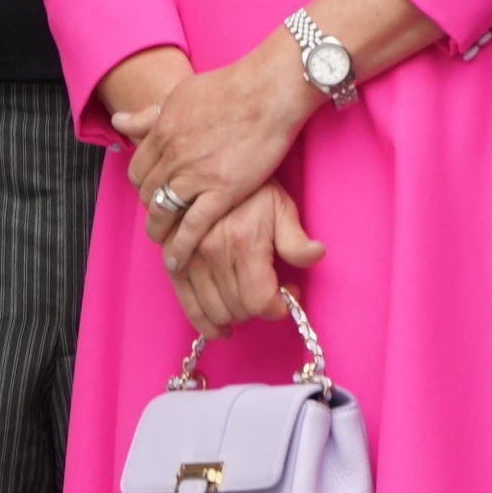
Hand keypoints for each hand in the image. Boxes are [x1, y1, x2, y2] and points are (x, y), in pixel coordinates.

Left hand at [112, 42, 318, 278]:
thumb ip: (148, 115)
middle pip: (148, 192)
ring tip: (162, 242)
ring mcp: (196, 175)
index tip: (150, 191)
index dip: (142, 184)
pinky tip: (176, 259)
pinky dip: (181, 246)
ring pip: (163, 211)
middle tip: (159, 216)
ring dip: (159, 230)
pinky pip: (193, 226)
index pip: (138, 169)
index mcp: (161, 132)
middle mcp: (172, 156)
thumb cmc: (230, 87)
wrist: (267, 91)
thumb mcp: (180, 95)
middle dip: (150, 207)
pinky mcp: (222, 192)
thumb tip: (119, 121)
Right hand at [166, 184, 323, 336]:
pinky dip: (203, 322)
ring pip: (215, 310)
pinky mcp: (174, 261)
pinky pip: (187, 303)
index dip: (278, 307)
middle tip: (269, 292)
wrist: (211, 165)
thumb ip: (297, 239)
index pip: (260, 301)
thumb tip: (316, 255)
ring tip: (247, 298)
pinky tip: (219, 327)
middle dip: (258, 308)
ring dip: (236, 314)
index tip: (287, 295)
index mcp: (243, 242)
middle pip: (238, 309)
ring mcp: (190, 258)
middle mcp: (213, 253)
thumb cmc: (252, 190)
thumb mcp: (282, 208)